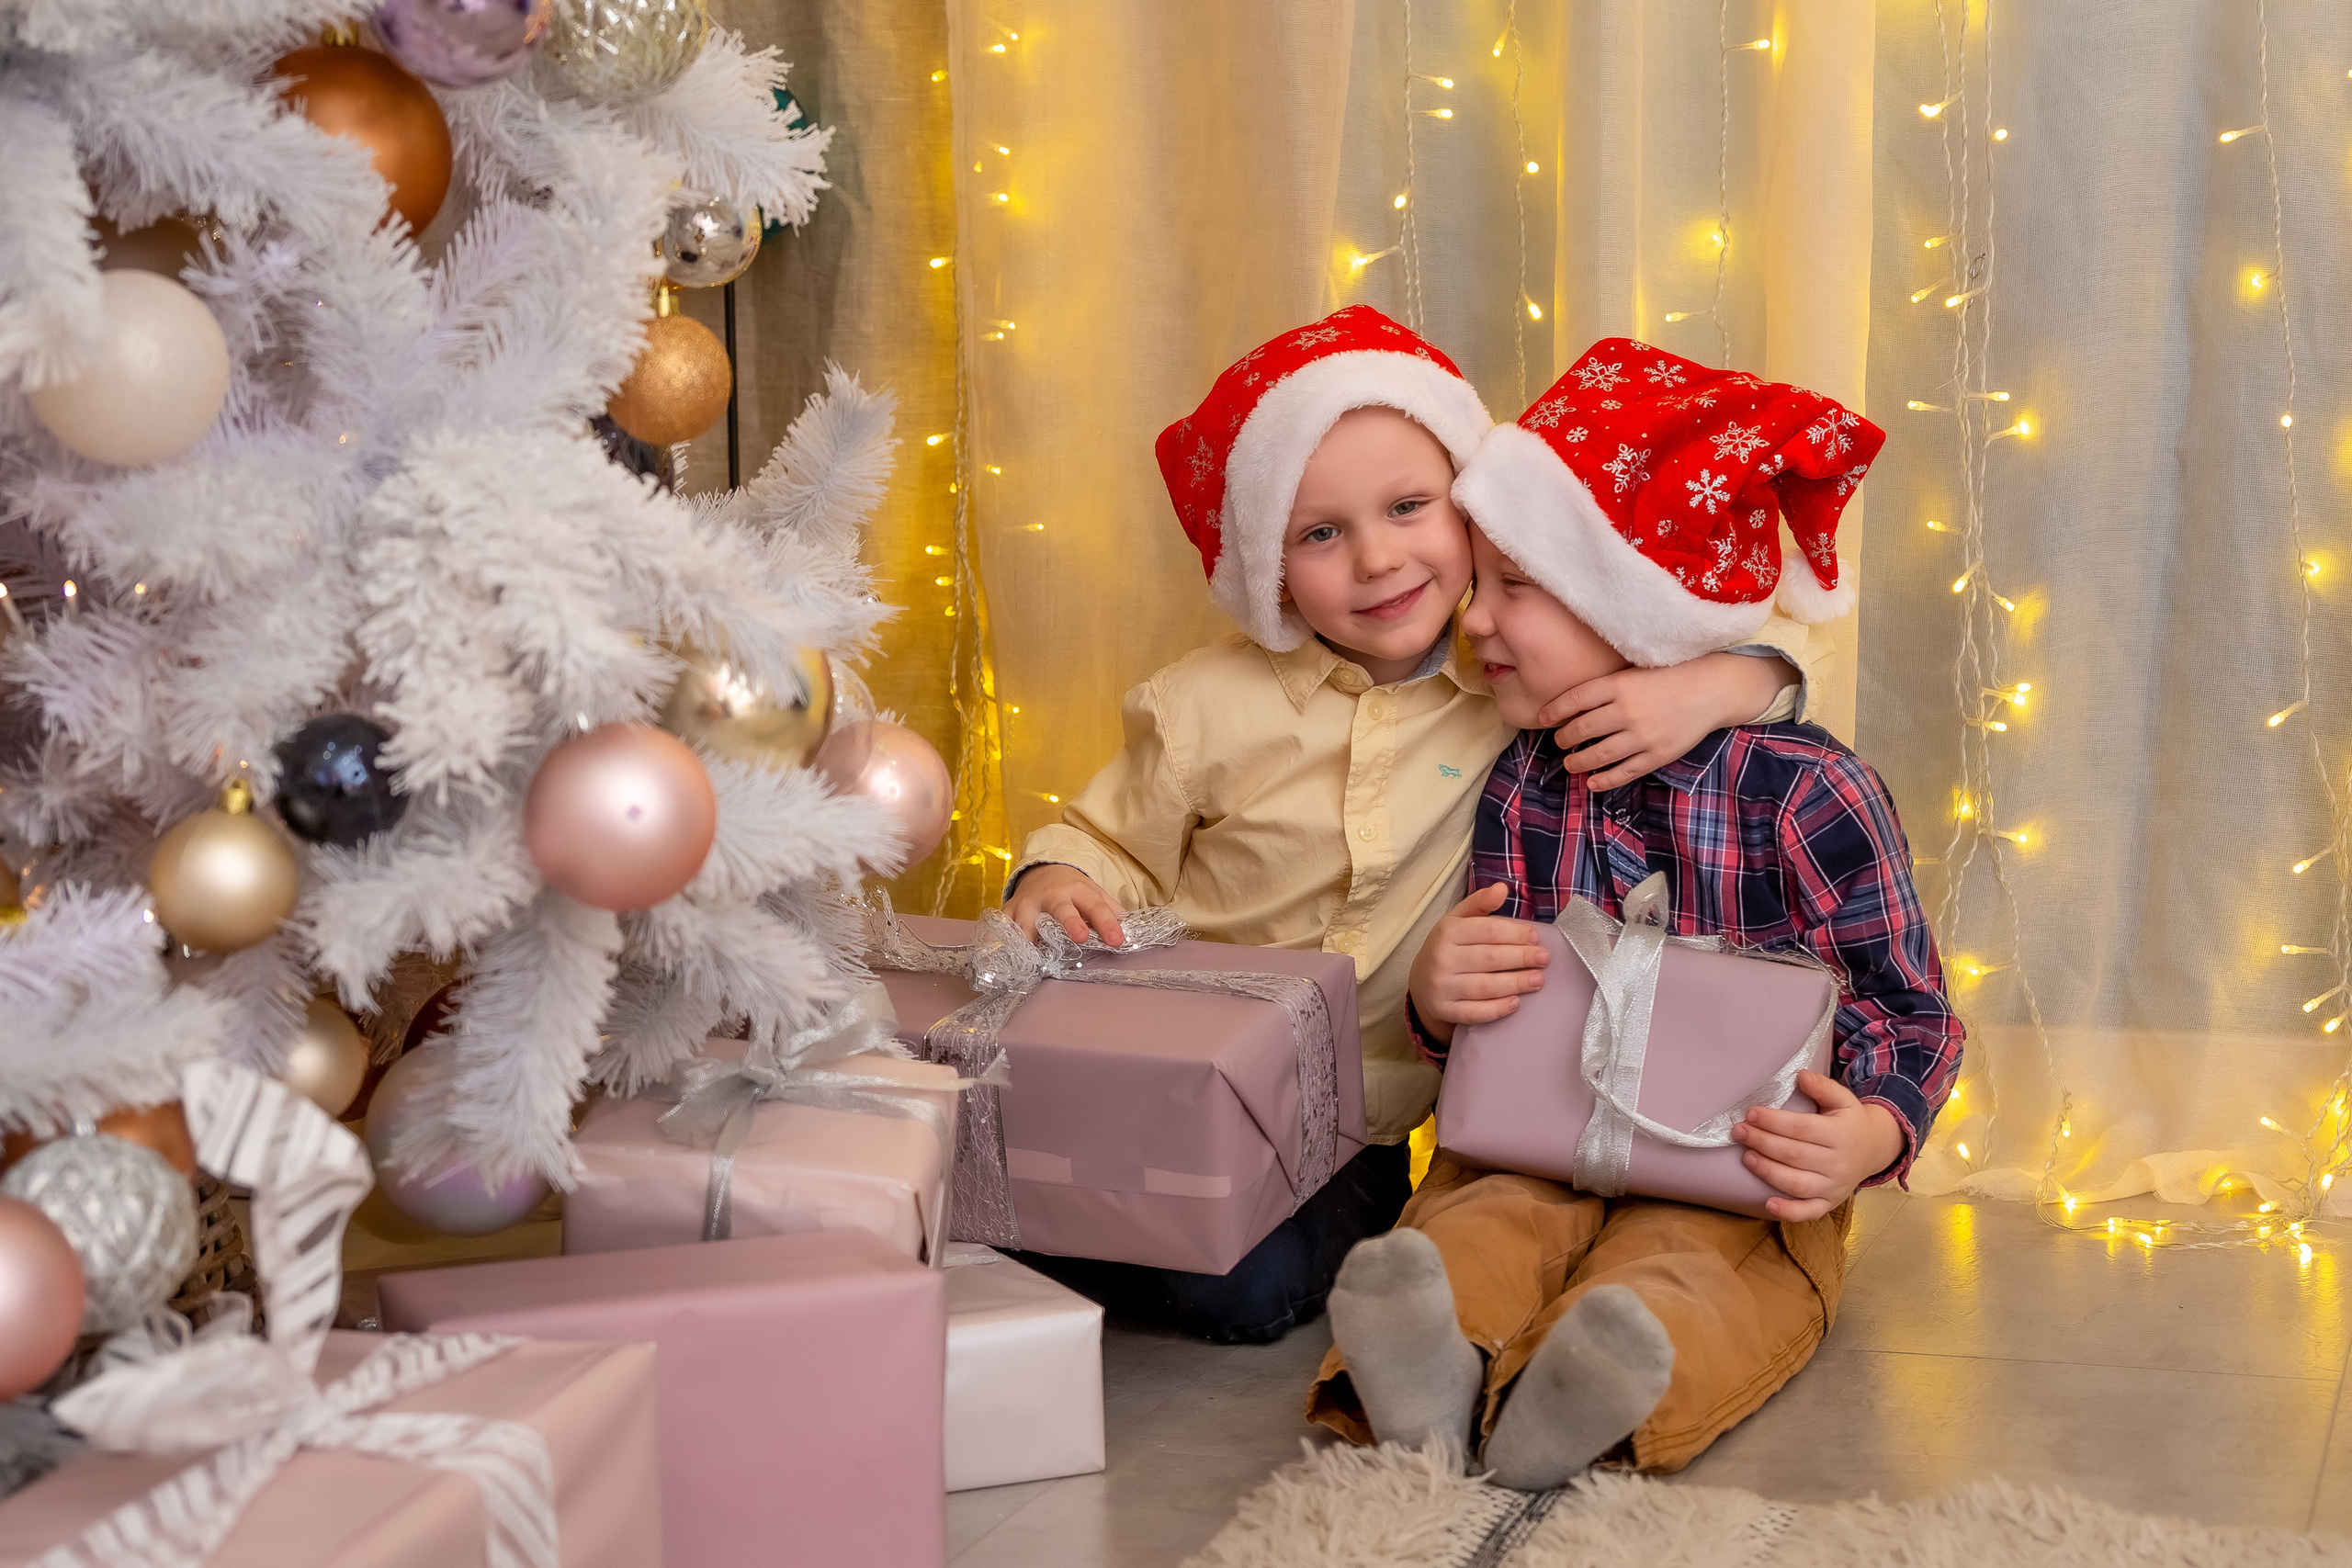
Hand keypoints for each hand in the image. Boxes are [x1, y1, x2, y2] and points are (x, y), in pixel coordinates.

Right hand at [1006, 864, 1126, 946]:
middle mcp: (1052, 896)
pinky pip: (1003, 927)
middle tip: (1080, 936)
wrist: (1042, 872)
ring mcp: (1028, 903)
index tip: (1117, 940)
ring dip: (1030, 938)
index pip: (1096, 906)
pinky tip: (999, 955)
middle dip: (1070, 922)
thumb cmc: (1073, 891)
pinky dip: (1001, 941)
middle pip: (1061, 908)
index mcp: (1079, 891)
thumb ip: (1111, 911)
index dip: (1107, 923)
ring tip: (1033, 959)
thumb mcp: (1095, 894)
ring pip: (1027, 921)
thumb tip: (1132, 933)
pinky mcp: (1009, 911)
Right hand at [1406, 883, 1549, 1044]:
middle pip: (1489, 958)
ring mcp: (1441, 987)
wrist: (1421, 982)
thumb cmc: (1448, 947)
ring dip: (1515, 983)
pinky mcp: (1444, 1010)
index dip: (1515, 933)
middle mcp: (1441, 959)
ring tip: (1538, 980)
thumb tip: (1502, 888)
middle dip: (1521, 958)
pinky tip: (1516, 1003)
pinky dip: (1497, 1009)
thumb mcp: (1458, 920)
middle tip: (1544, 958)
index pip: (1487, 930)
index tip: (1535, 937)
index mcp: (1447, 932)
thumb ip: (1480, 903)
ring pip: (1484, 987)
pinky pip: (1474, 1012)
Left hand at [1535, 652, 1795, 790]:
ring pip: (1599, 754)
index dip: (1555, 710)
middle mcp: (1628, 711)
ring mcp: (1643, 735)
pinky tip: (1592, 782)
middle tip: (1559, 741)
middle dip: (1564, 738)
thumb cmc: (1669, 677)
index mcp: (1620, 684)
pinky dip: (1605, 779)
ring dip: (1578, 761)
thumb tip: (1572, 705)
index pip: (1575, 699)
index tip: (1543, 718)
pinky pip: (1625, 772)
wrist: (1711, 689)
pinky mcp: (1658, 754)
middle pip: (1582, 728)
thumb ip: (1607, 687)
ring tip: (1570, 763)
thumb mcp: (1635, 672)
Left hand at [1729, 1071, 1905, 1221]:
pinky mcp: (1830, 1203)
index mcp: (1840, 1135)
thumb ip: (1823, 1086)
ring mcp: (1834, 1186)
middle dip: (1763, 1142)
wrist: (1873, 1149)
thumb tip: (1800, 1075)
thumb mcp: (1842, 1099)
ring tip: (1746, 1157)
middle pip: (1794, 1155)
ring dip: (1768, 1172)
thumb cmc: (1848, 1121)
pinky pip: (1809, 1212)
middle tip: (1739, 1131)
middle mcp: (1838, 1163)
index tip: (1750, 1113)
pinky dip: (1789, 1212)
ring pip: (1797, 1184)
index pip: (1801, 1128)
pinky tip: (1768, 1204)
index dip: (1774, 1122)